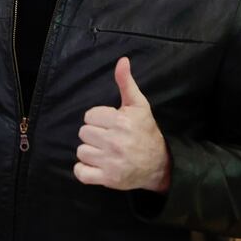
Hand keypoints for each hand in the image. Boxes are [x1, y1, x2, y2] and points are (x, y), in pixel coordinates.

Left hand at [74, 57, 170, 192]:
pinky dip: (84, 170)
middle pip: (83, 132)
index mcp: (120, 122)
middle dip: (94, 134)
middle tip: (108, 138)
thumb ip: (126, 82)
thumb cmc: (146, 132)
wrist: (160, 165)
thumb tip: (122, 60)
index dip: (98, 119)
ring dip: (90, 152)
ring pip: (81, 151)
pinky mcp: (107, 179)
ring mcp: (111, 162)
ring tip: (105, 152)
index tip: (111, 124)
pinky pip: (81, 172)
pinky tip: (97, 165)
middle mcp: (115, 142)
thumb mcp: (138, 105)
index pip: (89, 116)